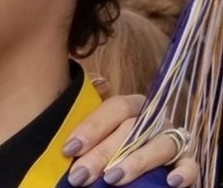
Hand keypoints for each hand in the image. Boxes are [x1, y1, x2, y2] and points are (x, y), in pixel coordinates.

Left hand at [61, 94, 198, 186]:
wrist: (131, 153)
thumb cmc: (111, 140)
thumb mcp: (99, 127)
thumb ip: (92, 115)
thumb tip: (95, 82)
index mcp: (132, 105)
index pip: (115, 108)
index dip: (91, 127)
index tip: (69, 149)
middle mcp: (154, 119)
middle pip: (132, 130)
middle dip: (102, 154)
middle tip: (81, 175)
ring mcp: (172, 138)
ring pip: (159, 145)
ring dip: (136, 162)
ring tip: (112, 179)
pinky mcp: (187, 159)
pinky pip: (190, 164)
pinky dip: (183, 172)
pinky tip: (170, 182)